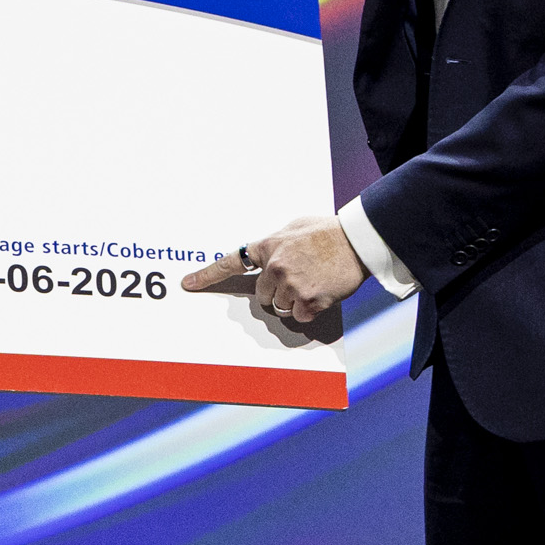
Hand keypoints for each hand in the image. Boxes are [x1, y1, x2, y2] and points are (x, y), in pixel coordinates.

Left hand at [184, 214, 367, 325]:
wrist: (357, 241)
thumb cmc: (328, 232)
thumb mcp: (293, 228)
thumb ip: (276, 244)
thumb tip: (269, 255)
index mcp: (266, 247)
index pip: (230, 263)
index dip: (207, 276)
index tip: (187, 284)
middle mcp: (274, 267)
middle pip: (263, 296)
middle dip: (278, 291)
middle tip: (300, 277)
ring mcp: (290, 285)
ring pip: (281, 308)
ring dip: (295, 301)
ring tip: (314, 282)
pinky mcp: (308, 301)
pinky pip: (300, 316)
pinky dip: (310, 310)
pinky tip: (322, 292)